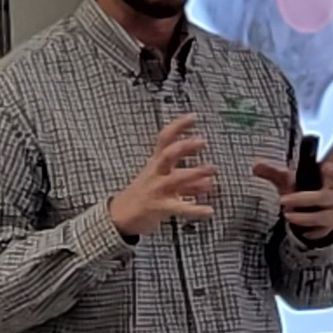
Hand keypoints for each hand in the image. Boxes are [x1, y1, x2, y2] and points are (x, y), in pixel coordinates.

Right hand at [108, 115, 216, 238]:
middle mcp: (156, 173)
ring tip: (212, 169)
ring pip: (175, 179)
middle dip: (184, 147)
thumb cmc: (146, 194)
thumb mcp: (165, 183)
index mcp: (156, 163)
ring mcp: (157, 189)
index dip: (177, 127)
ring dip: (195, 173)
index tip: (193, 116)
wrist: (120, 215)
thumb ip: (189, 182)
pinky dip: (195, 209)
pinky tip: (209, 211)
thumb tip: (209, 181)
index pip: (165, 140)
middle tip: (202, 141)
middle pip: (167, 155)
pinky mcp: (160, 207)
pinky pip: (179, 208)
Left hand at [252, 126, 332, 244]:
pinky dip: (304, 218)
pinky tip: (291, 218)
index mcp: (325, 173)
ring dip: (303, 200)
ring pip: (324, 199)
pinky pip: (320, 219)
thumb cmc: (301, 197)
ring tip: (283, 204)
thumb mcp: (286, 182)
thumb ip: (273, 173)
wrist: (307, 226)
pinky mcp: (330, 222)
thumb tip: (255, 165)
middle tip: (325, 167)